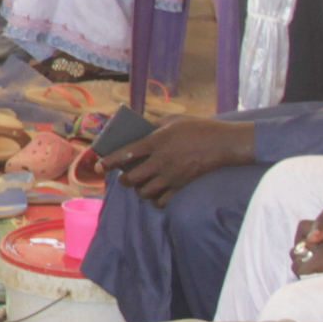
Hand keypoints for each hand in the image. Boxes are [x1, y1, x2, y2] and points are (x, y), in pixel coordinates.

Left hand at [104, 116, 253, 203]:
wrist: (224, 143)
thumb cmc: (198, 127)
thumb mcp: (172, 120)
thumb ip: (152, 125)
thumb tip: (135, 131)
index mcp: (155, 142)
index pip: (124, 154)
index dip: (108, 162)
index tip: (98, 166)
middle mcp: (160, 161)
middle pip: (131, 178)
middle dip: (123, 179)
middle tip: (123, 176)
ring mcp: (171, 176)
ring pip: (144, 192)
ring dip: (138, 190)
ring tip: (139, 184)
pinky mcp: (182, 186)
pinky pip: (161, 201)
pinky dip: (154, 200)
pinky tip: (154, 193)